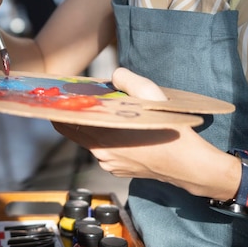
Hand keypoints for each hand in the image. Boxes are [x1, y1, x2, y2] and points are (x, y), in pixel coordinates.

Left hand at [53, 68, 239, 198]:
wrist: (190, 166)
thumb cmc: (171, 131)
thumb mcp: (151, 96)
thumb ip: (128, 81)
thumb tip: (113, 76)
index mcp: (102, 136)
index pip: (66, 123)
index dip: (60, 110)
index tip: (57, 99)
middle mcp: (100, 154)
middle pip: (77, 131)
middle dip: (78, 115)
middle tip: (80, 101)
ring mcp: (109, 165)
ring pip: (92, 140)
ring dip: (96, 127)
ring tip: (107, 112)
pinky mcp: (119, 171)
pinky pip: (105, 151)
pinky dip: (108, 138)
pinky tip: (122, 129)